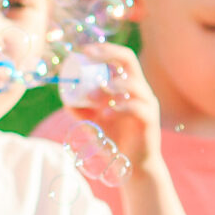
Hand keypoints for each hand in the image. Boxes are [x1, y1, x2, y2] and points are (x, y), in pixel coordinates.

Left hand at [65, 43, 160, 162]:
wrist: (133, 165)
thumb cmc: (115, 139)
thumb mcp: (93, 122)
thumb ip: (80, 109)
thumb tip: (65, 98)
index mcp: (129, 86)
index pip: (121, 58)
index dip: (104, 49)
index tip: (83, 50)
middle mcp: (140, 91)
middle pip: (129, 60)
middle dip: (108, 54)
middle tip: (88, 56)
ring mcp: (147, 104)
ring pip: (133, 83)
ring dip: (110, 85)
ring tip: (92, 98)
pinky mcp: (150, 120)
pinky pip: (136, 107)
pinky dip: (118, 108)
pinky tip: (105, 115)